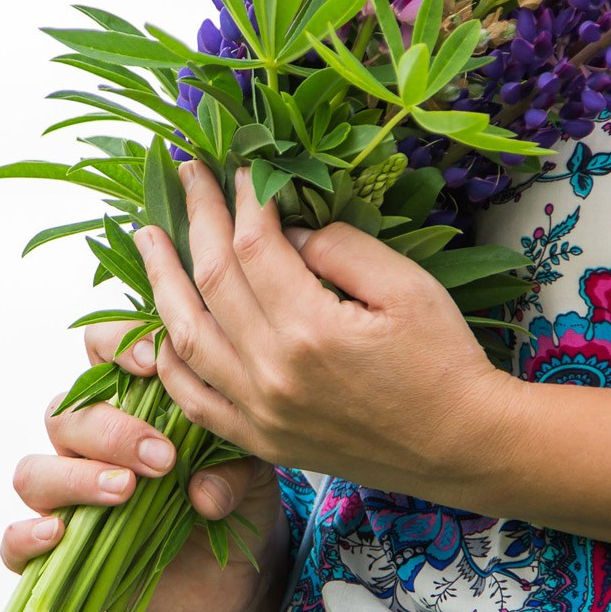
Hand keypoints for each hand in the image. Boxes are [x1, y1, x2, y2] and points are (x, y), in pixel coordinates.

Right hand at [0, 329, 291, 611]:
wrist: (237, 575)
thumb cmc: (234, 502)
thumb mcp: (250, 475)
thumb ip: (232, 467)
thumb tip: (202, 491)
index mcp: (129, 405)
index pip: (99, 350)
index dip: (115, 346)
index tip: (152, 363)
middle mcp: (88, 446)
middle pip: (64, 415)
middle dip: (111, 432)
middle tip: (162, 459)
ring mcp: (68, 500)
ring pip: (34, 473)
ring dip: (75, 477)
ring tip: (125, 492)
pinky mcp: (60, 554)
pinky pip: (14, 544)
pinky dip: (24, 537)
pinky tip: (57, 536)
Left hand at [133, 159, 515, 499]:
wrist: (463, 446)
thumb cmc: (445, 362)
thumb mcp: (407, 286)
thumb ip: (339, 248)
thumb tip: (283, 231)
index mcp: (311, 330)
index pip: (254, 245)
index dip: (241, 197)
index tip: (237, 165)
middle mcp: (273, 373)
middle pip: (213, 280)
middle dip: (195, 219)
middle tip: (184, 174)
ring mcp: (261, 413)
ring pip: (187, 337)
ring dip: (161, 282)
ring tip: (147, 239)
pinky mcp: (263, 441)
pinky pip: (196, 402)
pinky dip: (170, 365)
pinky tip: (159, 331)